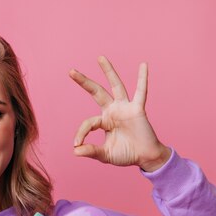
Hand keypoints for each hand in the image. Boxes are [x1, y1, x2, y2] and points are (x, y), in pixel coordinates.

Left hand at [68, 56, 170, 171]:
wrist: (145, 157)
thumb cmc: (126, 154)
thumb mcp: (105, 154)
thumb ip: (91, 151)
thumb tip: (75, 151)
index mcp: (103, 121)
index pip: (88, 123)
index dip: (81, 133)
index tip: (77, 145)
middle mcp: (112, 111)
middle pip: (96, 92)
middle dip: (84, 82)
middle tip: (71, 71)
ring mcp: (125, 108)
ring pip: (116, 86)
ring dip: (108, 71)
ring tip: (100, 58)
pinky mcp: (137, 109)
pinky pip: (141, 92)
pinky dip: (142, 79)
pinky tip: (143, 65)